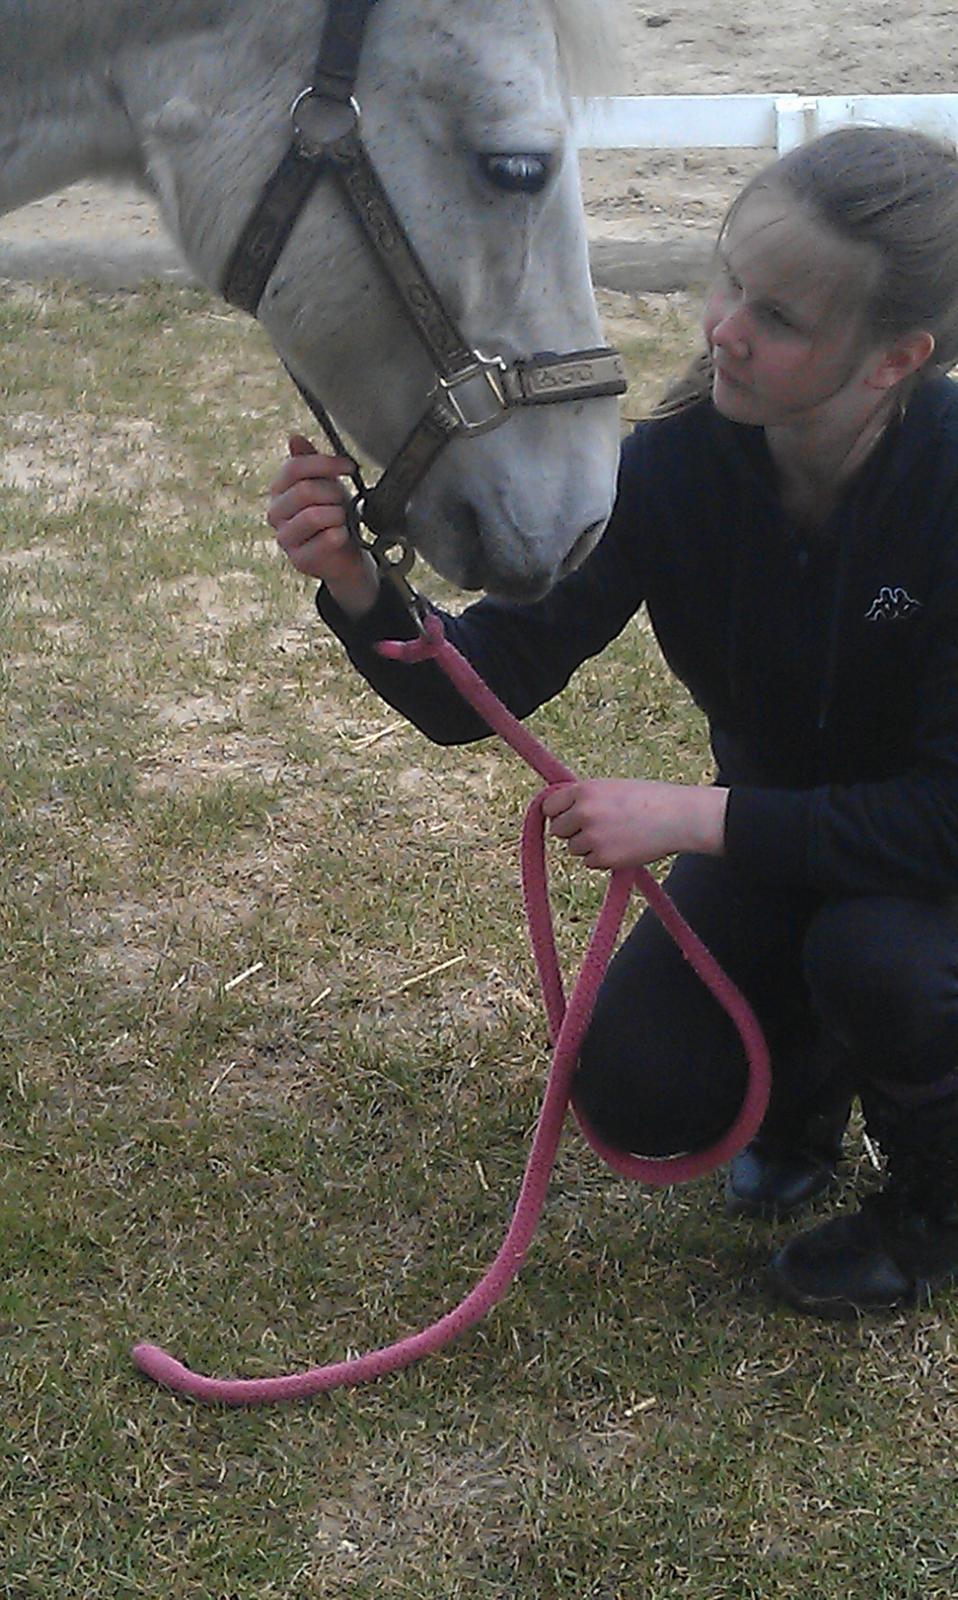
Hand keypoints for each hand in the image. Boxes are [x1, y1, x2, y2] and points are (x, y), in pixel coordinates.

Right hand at [267, 435, 379, 616]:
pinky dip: (341, 534)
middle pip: (304, 491)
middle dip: (333, 493)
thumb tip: (294, 438)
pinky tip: (342, 535)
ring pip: (314, 515)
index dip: (325, 463)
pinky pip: (326, 539)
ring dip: (337, 514)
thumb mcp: (325, 483)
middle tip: (344, 501)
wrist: (345, 554)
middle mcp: (276, 513)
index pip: (294, 468)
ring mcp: (285, 538)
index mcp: (279, 491)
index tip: (349, 466)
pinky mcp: (300, 560)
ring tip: (342, 519)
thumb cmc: (333, 516)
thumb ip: (310, 461)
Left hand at [541, 779, 727, 870]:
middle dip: (572, 830)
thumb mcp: (612, 787)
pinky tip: (623, 846)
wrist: (677, 817)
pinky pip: (590, 862)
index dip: (559, 812)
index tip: (567, 816)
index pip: (549, 806)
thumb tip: (556, 810)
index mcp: (584, 790)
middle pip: (558, 830)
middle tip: (596, 827)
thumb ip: (585, 797)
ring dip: (588, 846)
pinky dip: (602, 859)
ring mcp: (592, 837)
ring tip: (616, 835)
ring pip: (573, 848)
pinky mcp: (603, 859)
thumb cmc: (648, 799)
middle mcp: (584, 813)